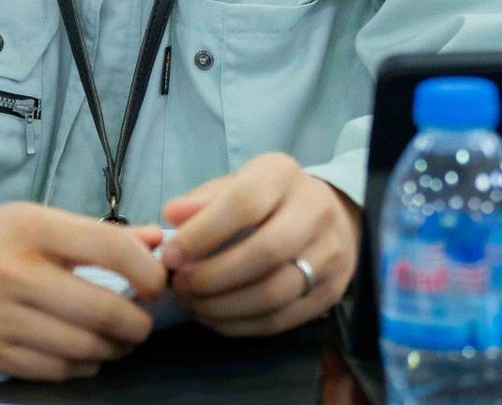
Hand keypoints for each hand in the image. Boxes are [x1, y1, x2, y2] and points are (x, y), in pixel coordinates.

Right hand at [0, 203, 166, 380]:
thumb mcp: (39, 220)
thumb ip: (99, 234)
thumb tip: (158, 243)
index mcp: (31, 227)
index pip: (108, 247)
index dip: (146, 271)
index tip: (156, 284)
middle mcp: (13, 271)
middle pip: (100, 309)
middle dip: (135, 323)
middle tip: (141, 323)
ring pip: (80, 347)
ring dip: (112, 349)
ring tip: (118, 340)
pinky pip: (51, 370)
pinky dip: (80, 366)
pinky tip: (85, 355)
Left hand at [161, 152, 360, 336]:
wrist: (330, 216)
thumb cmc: (270, 198)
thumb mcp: (239, 183)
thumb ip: (205, 199)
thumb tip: (172, 214)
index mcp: (284, 177)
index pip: (244, 205)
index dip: (202, 234)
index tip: (171, 255)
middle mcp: (314, 213)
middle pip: (264, 253)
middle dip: (213, 276)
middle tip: (180, 286)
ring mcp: (329, 256)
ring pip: (274, 294)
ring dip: (223, 307)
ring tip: (193, 304)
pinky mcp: (330, 293)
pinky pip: (280, 320)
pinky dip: (240, 325)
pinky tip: (214, 317)